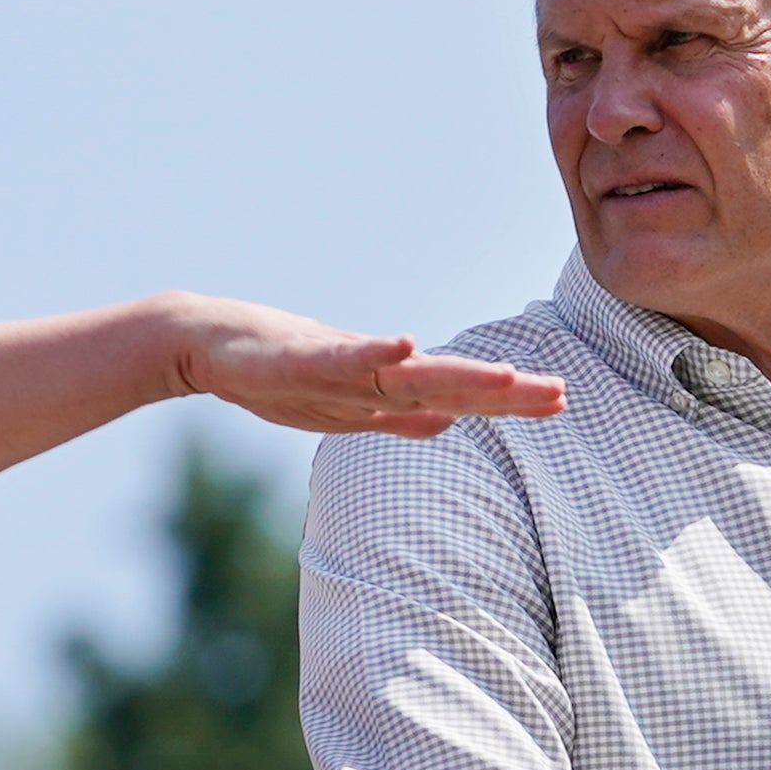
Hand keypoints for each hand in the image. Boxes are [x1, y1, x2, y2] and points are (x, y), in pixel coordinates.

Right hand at [173, 297, 565, 437]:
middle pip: (450, 385)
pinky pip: (342, 359)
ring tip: (507, 377)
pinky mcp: (300, 358)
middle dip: (505, 392)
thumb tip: (450, 424)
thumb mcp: (345, 409)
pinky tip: (405, 345)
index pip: (461, 397)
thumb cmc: (277, 374)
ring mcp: (339, 364)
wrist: (209, 344)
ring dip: (457, 376)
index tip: (561, 401)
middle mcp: (373, 373)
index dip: (509, 400)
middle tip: (559, 393)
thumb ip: (398, 417)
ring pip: (409, 374)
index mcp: (385, 389)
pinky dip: (374, 352)